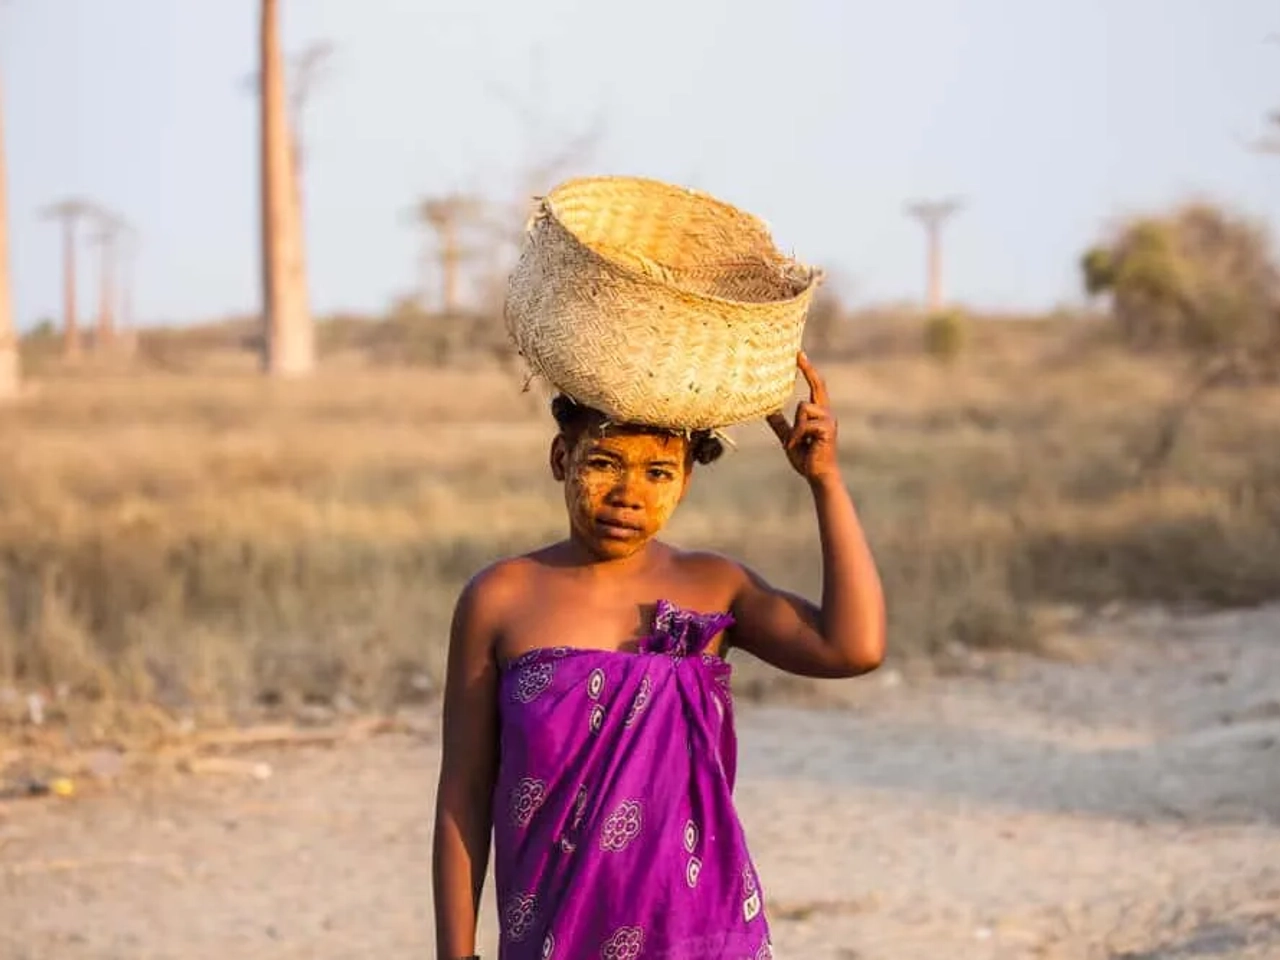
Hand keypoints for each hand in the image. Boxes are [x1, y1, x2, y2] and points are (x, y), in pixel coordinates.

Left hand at [767, 351, 840, 483]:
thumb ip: (781, 424)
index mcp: (819, 413)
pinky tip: (801, 446)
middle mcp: (826, 413)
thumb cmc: (806, 458)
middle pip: (817, 385)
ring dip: (795, 428)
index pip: (815, 387)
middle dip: (808, 369)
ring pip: (802, 407)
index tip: (799, 355)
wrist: (817, 475)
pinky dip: (797, 435)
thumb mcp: (789, 437)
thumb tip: (768, 412)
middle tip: (798, 353)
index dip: (808, 370)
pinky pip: (804, 422)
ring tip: (797, 443)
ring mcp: (828, 419)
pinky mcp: (827, 428)